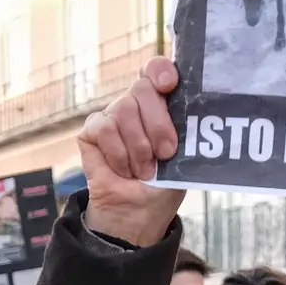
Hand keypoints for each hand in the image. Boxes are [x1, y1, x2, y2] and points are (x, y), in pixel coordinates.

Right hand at [78, 57, 185, 248]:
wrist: (137, 214)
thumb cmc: (163, 185)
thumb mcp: (183, 157)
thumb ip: (185, 129)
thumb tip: (194, 110)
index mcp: (160, 105)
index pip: (155, 70)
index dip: (160, 71)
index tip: (169, 86)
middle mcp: (135, 106)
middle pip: (141, 88)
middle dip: (157, 123)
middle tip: (165, 153)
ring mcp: (112, 117)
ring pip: (123, 108)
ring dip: (138, 146)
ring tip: (143, 170)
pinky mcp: (91, 132)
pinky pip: (104, 128)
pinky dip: (117, 153)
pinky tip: (122, 169)